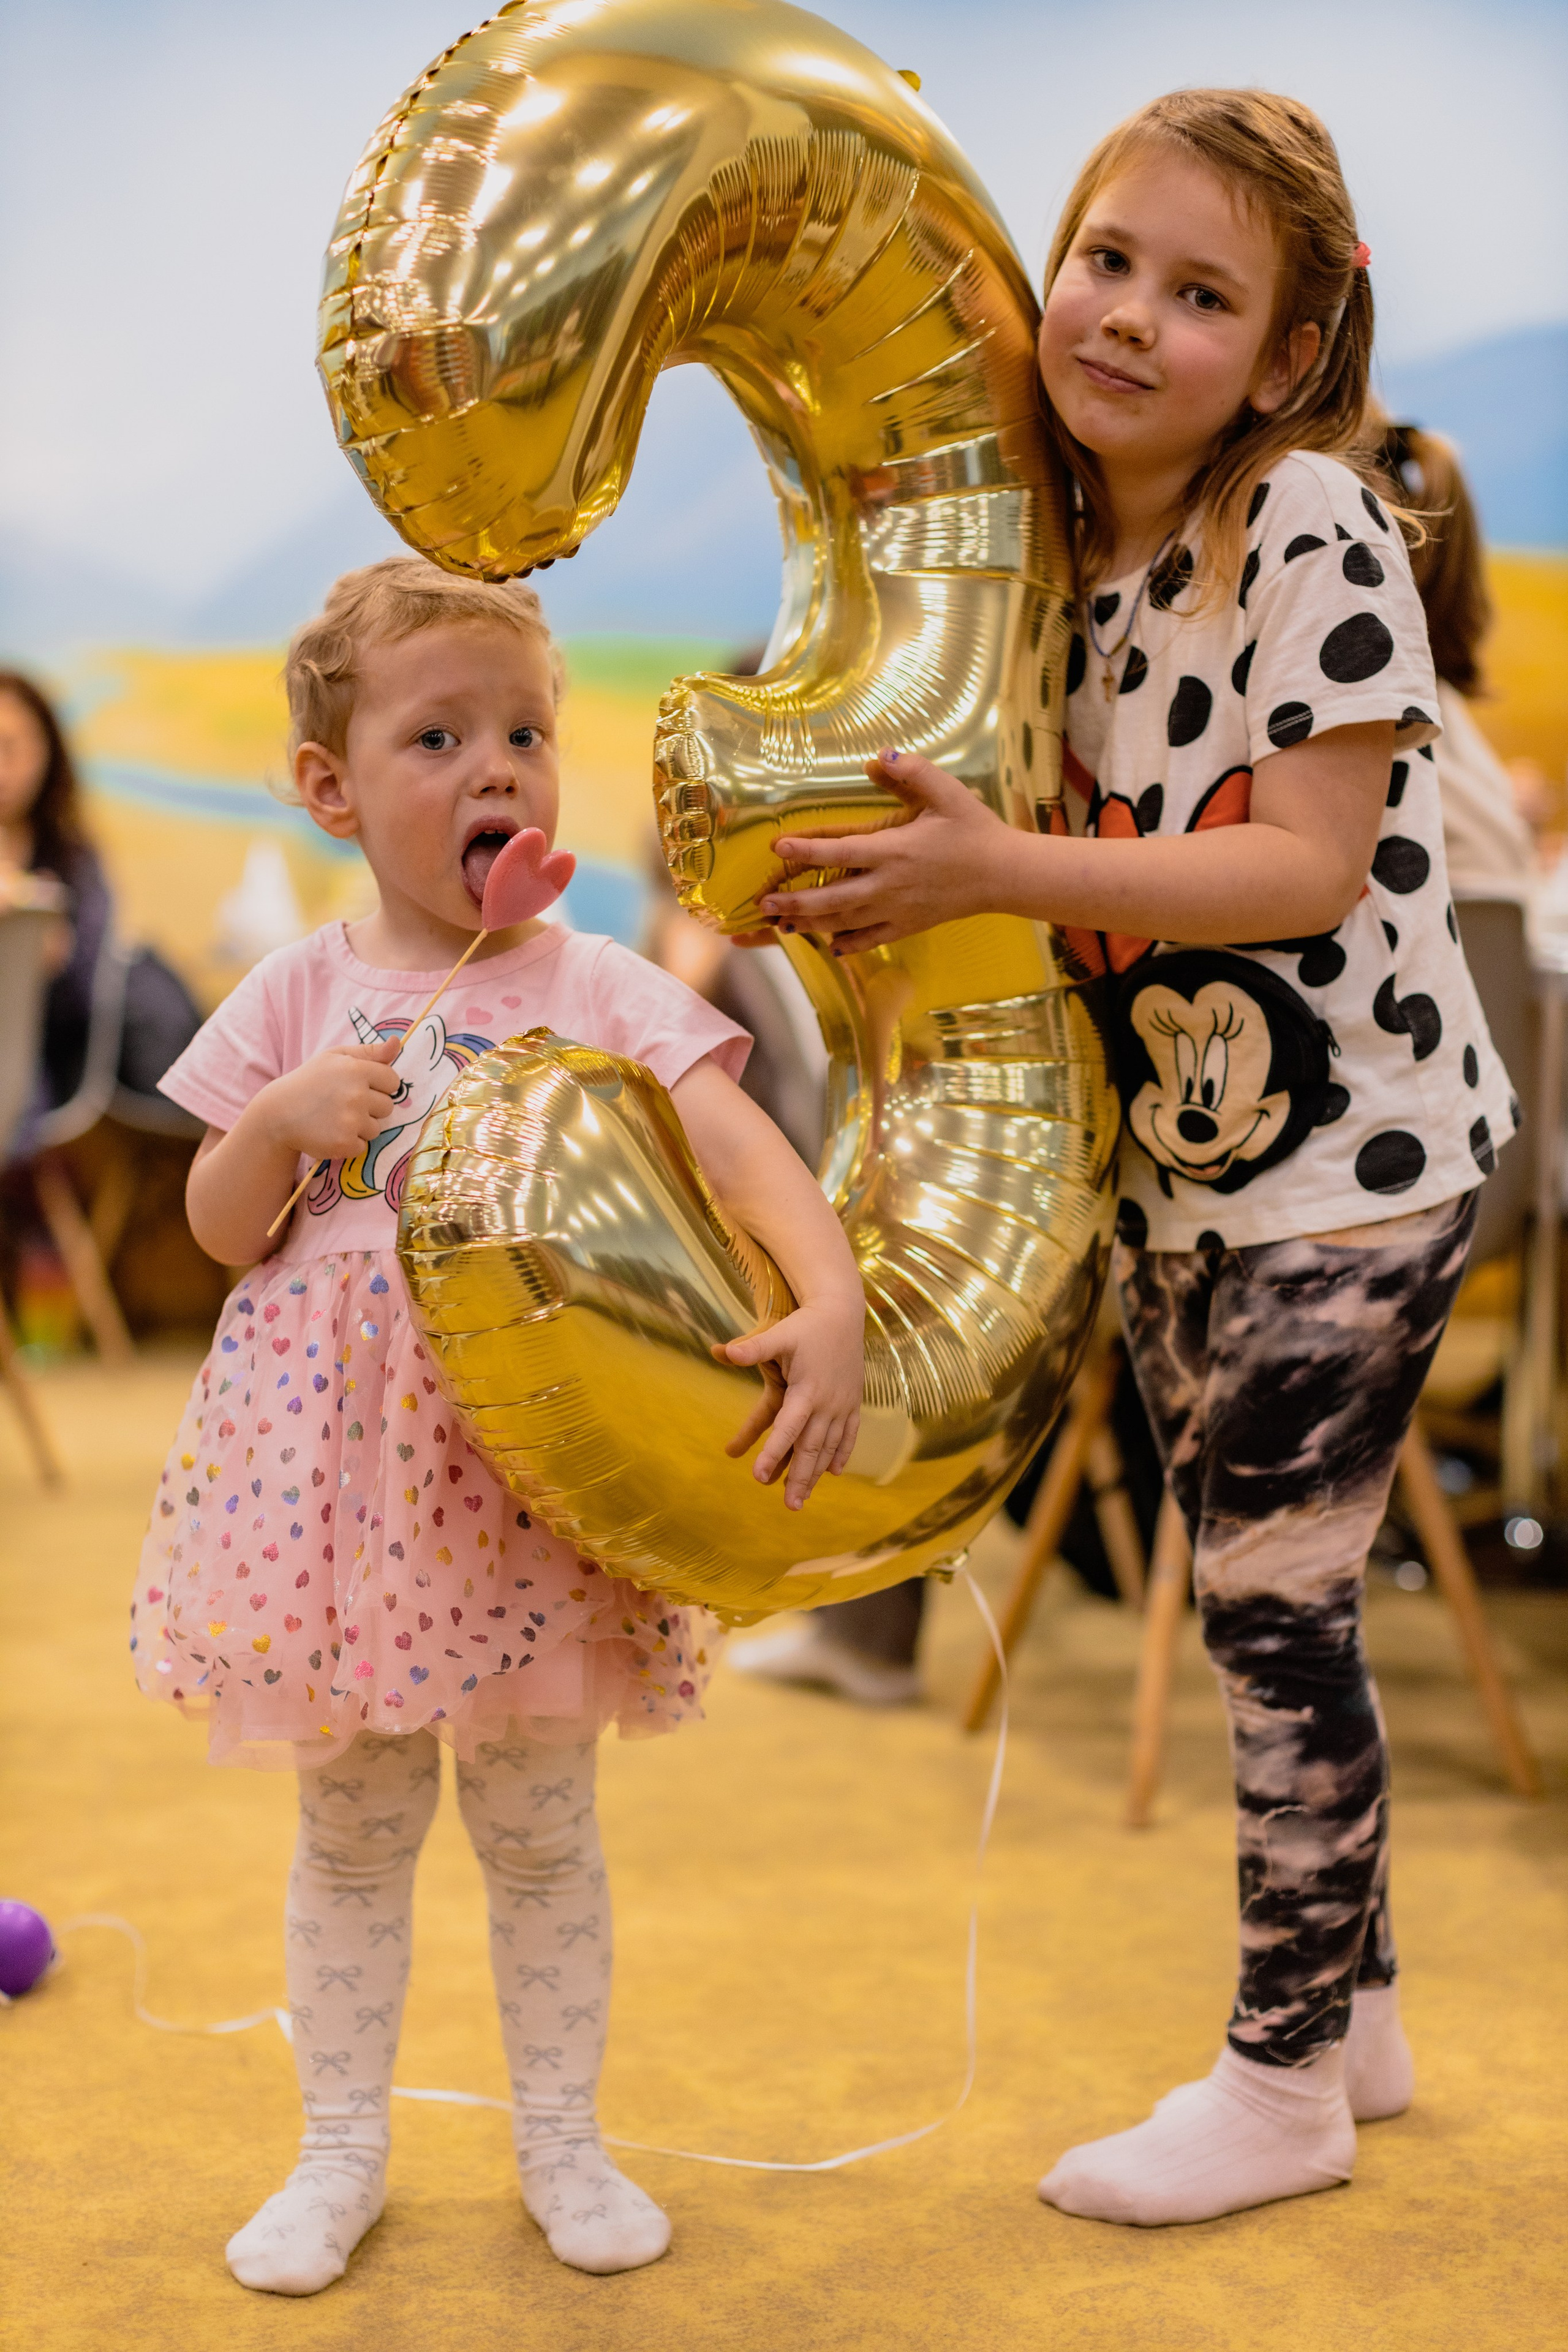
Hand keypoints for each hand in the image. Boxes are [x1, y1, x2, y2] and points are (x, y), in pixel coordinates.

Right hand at [256, 1041, 401, 1160]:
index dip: (380, 1085)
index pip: (393, 1081)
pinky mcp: (344, 1143)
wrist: (278, 1114)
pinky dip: (349, 1143)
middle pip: (387, 1106)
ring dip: (361, 1126)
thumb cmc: (310, 1081)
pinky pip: (362, 1146)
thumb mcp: (335, 1057)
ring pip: (376, 1128)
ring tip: (336, 1118)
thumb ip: (369, 1052)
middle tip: (344, 1104)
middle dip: (371, 1107)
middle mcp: (356, 1095)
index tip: (363, 1087)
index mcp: (356, 1070)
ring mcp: (351, 1121)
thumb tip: (397, 1042)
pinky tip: (331, 1133)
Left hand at [715, 1296, 863, 1509]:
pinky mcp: (852, 1402)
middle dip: (800, 1478)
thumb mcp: (779, 1333)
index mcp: (807, 1390)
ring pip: (829, 1447)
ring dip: (817, 1473)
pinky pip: (848, 1434)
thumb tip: (722, 1351)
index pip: (787, 1428)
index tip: (758, 1476)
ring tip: (803, 1498)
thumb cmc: (806, 1324)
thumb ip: (753, 1347)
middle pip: (811, 1448)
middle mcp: (827, 1402)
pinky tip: (833, 1473)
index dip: (773, 1453)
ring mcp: (842, 1404)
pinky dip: (841, 1454)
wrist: (843, 1312)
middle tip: (789, 1506)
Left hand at [761, 748, 1011, 950]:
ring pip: (846, 923)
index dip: (806, 849)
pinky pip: (872, 939)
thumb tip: (877, 756)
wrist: (1004, 874)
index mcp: (894, 851)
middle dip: (795, 903)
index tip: (777, 847)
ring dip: (811, 926)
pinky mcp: (909, 926)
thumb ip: (911, 771)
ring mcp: (898, 910)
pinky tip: (830, 945)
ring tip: (782, 926)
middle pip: (832, 899)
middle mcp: (890, 885)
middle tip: (763, 904)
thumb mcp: (947, 792)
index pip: (840, 851)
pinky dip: (848, 944)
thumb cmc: (974, 829)